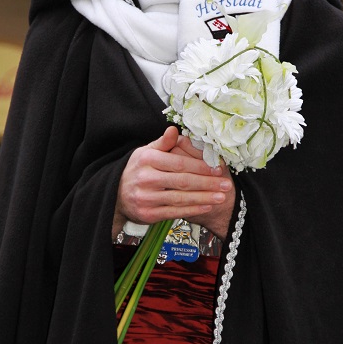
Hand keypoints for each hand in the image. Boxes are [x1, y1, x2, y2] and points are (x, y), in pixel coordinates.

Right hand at [113, 126, 233, 239]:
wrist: (116, 195)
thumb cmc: (138, 170)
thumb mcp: (146, 152)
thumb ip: (163, 143)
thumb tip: (174, 129)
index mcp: (147, 160)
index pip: (179, 163)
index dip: (201, 167)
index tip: (218, 169)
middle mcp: (145, 179)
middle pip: (183, 181)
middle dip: (207, 183)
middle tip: (226, 184)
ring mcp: (146, 198)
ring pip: (180, 198)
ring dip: (204, 198)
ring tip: (221, 197)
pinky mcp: (148, 214)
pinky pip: (175, 212)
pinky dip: (193, 209)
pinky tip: (206, 206)